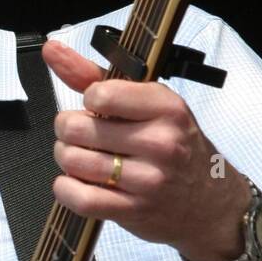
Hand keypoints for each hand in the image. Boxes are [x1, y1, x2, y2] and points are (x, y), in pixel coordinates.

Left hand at [43, 40, 250, 260]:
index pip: (100, 93)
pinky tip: (74, 182)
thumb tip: (52, 50)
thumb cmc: (174, 147)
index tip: (98, 107)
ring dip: (67, 159)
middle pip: (77, 128)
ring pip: (74, 161)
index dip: (88, 99)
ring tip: (81, 158)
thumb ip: (95, 77)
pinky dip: (66, 189)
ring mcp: (148, 179)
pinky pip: (80, 198)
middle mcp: (161, 142)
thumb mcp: (149, 105)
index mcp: (166, 108)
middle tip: (82, 135)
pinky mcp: (133, 210)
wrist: (209, 203)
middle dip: (69, 130)